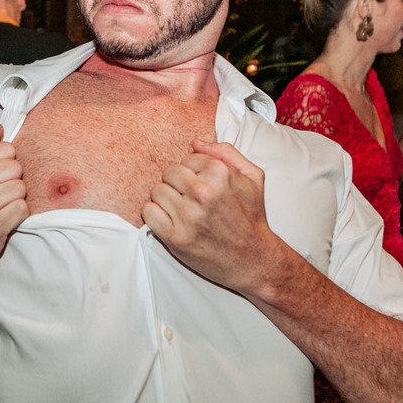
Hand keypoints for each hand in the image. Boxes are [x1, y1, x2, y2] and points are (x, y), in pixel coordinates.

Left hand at [141, 140, 271, 292]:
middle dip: (178, 184)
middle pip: (169, 173)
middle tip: (191, 199)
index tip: (203, 186)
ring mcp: (187, 216)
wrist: (254, 259)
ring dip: (167, 200)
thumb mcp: (252, 177)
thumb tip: (196, 143)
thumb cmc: (252, 218)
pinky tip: (171, 220)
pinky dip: (156, 215)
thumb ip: (226, 152)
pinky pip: (148, 212)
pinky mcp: (175, 237)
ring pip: (157, 191)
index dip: (193, 172)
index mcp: (220, 173)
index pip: (187, 158)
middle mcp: (202, 192)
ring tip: (183, 210)